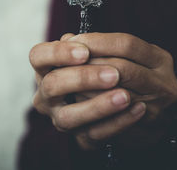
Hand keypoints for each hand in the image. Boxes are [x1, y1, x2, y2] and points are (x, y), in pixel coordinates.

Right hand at [29, 34, 146, 149]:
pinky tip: (138, 108)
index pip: (38, 56)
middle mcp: (46, 95)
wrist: (121, 95)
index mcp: (45, 69)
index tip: (85, 52)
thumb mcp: (93, 51)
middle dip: (83, 79)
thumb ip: (87, 44)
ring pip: (68, 116)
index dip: (58, 53)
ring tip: (125, 96)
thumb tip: (76, 38)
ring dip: (98, 106)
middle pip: (52, 85)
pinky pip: (95, 134)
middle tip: (114, 74)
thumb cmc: (98, 66)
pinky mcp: (79, 138)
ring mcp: (60, 118)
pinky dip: (118, 122)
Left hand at [68, 33, 176, 146]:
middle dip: (89, 65)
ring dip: (88, 88)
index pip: (127, 44)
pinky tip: (77, 102)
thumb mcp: (126, 58)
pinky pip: (114, 120)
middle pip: (121, 68)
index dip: (97, 41)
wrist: (153, 122)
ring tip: (68, 83)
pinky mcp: (146, 131)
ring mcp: (158, 108)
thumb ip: (100, 46)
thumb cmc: (133, 82)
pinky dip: (93, 110)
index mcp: (160, 60)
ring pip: (116, 94)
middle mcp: (164, 83)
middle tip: (65, 64)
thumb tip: (68, 39)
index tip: (74, 41)